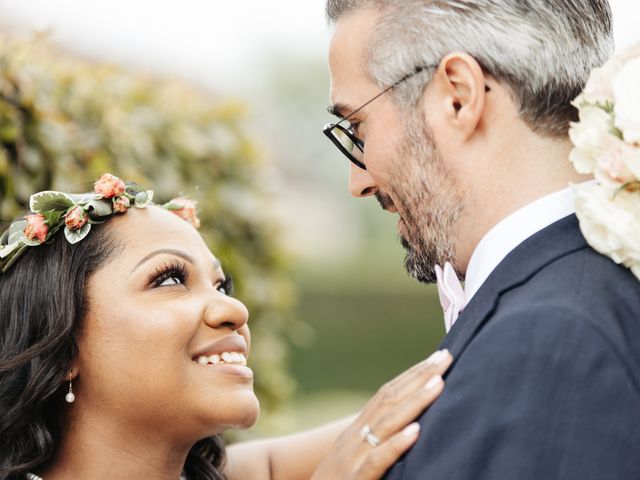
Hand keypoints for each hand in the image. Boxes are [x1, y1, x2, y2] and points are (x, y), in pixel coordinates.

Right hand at [311, 349, 452, 479]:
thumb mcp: (355, 454)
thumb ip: (377, 438)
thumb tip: (407, 421)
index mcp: (357, 429)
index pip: (387, 393)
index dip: (411, 374)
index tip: (436, 357)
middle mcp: (355, 436)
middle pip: (390, 398)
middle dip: (419, 377)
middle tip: (445, 357)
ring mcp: (354, 456)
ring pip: (387, 423)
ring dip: (415, 401)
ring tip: (438, 384)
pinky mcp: (356, 479)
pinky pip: (378, 460)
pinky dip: (397, 444)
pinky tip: (416, 432)